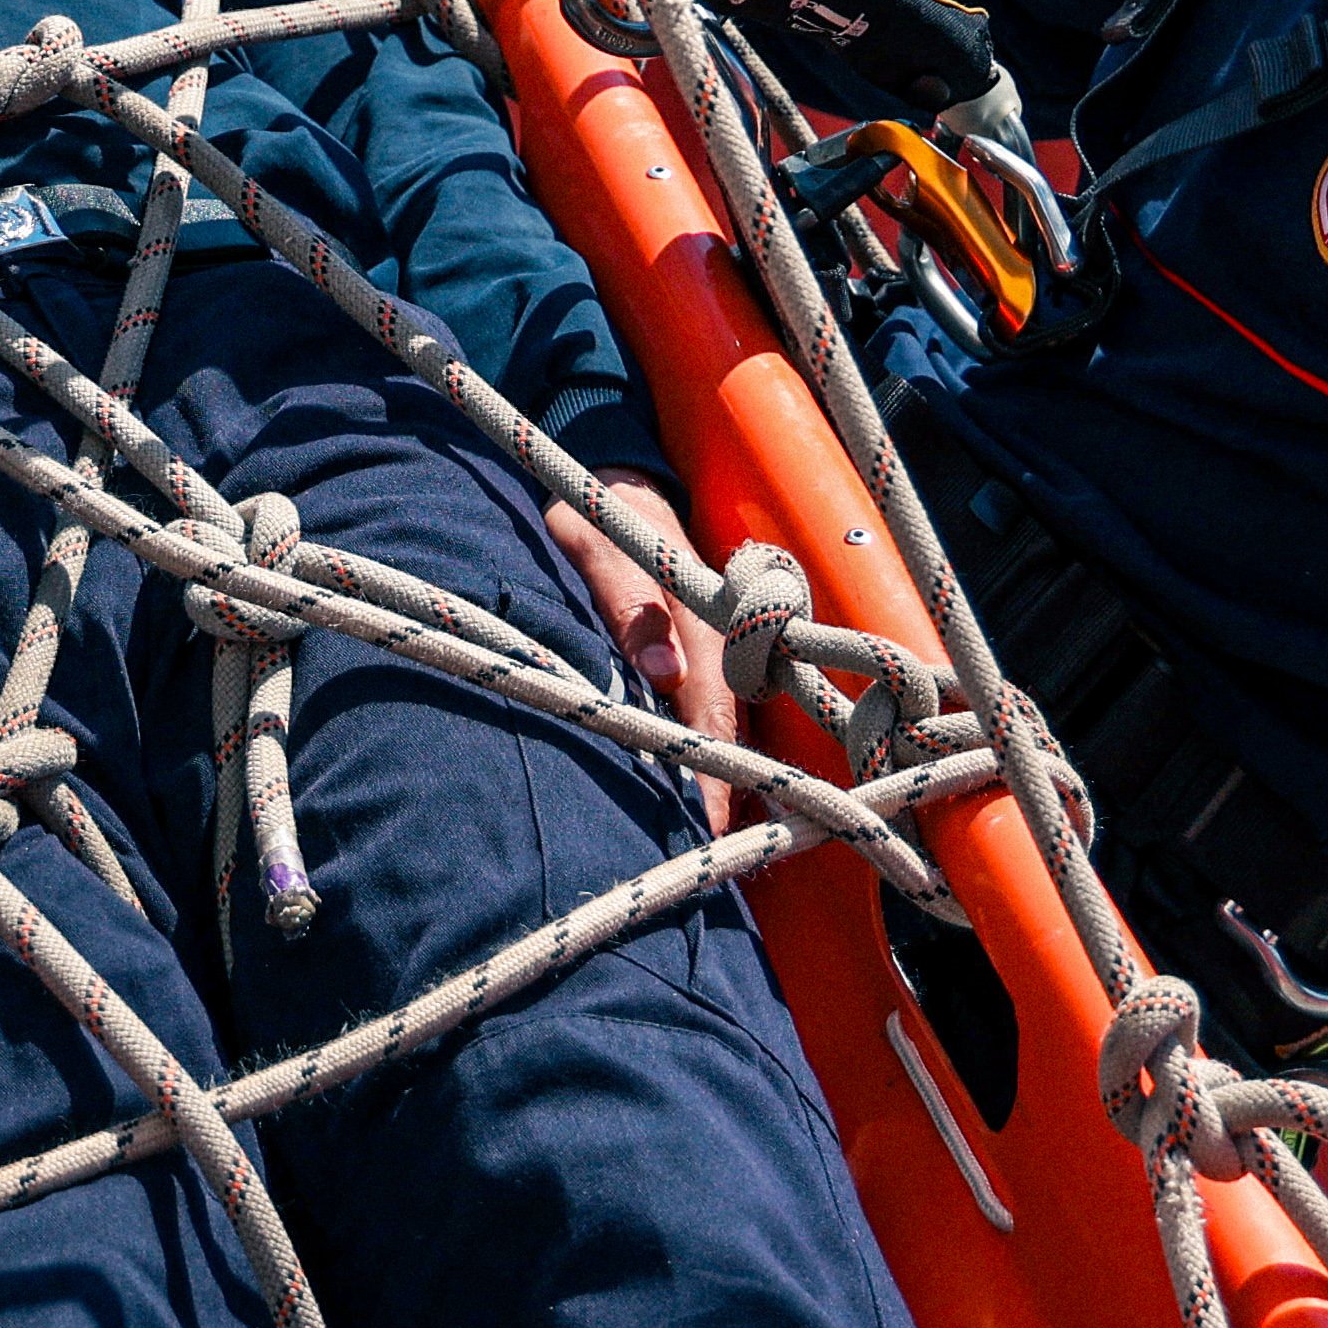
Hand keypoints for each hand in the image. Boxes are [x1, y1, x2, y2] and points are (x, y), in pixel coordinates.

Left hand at [540, 472, 737, 823]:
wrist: (615, 474)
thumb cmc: (599, 512)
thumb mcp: (599, 543)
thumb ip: (630, 600)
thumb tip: (665, 672)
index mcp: (699, 615)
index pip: (714, 709)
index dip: (712, 771)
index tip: (705, 824)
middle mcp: (719, 634)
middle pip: (729, 727)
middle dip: (722, 789)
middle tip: (707, 852)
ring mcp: (717, 642)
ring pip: (727, 719)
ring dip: (719, 771)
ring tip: (707, 837)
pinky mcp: (705, 647)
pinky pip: (716, 703)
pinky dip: (710, 744)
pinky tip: (700, 786)